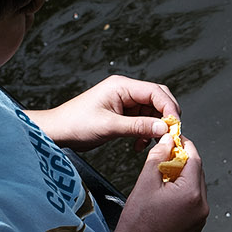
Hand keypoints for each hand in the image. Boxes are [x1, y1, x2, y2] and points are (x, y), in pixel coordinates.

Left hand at [30, 75, 180, 152]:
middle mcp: (126, 91)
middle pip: (158, 100)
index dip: (169, 108)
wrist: (57, 132)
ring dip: (154, 128)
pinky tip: (138, 145)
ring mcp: (124, 102)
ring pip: (152, 112)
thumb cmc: (75, 124)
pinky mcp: (122, 114)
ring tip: (150, 143)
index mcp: (122, 86)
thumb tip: (163, 128)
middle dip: (165, 117)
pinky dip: (145, 132)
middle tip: (168, 135)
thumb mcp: (109, 126)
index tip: (174, 127)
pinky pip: (142, 121)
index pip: (156, 92)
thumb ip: (138, 126)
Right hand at [116, 132, 208, 231]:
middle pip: (197, 173)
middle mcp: (201, 206)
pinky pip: (195, 202)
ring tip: (164, 178)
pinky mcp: (196, 225)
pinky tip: (168, 194)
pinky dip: (185, 193)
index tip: (176, 138)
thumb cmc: (137, 221)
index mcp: (191, 194)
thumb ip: (159, 157)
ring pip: (197, 187)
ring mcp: (201, 218)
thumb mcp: (146, 182)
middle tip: (166, 155)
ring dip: (184, 178)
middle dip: (183, 161)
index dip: (184, 145)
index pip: (194, 159)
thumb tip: (167, 141)